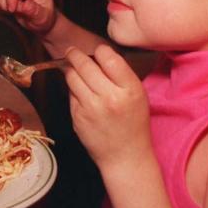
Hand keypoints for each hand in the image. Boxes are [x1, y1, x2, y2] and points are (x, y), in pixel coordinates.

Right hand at [0, 0, 55, 33]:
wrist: (40, 18)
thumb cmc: (43, 17)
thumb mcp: (41, 17)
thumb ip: (33, 10)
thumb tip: (25, 5)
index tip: (12, 10)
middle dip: (8, 2)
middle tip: (16, 11)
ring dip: (3, 2)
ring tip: (13, 9)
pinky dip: (0, 1)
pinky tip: (9, 6)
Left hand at [64, 44, 151, 170]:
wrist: (125, 156)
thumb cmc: (133, 123)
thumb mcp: (137, 96)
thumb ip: (120, 75)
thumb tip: (97, 55)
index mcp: (129, 89)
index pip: (108, 57)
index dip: (99, 51)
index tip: (96, 51)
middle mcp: (109, 97)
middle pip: (84, 65)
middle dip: (75, 54)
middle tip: (71, 51)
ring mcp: (90, 108)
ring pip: (72, 77)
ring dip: (71, 70)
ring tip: (73, 68)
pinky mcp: (77, 117)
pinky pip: (70, 94)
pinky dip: (73, 89)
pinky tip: (79, 92)